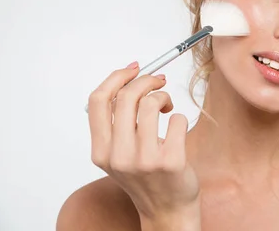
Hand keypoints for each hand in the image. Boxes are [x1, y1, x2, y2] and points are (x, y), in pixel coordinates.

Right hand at [87, 62, 200, 227]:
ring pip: (151, 103)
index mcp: (101, 151)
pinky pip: (177, 119)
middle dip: (146, 80)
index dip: (116, 77)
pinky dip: (179, 117)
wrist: (167, 210)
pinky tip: (177, 131)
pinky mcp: (170, 161)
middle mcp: (118, 156)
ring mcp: (144, 160)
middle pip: (126, 96)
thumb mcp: (119, 153)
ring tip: (167, 108)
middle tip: (159, 82)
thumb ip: (117, 123)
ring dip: (163, 97)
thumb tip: (129, 78)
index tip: (132, 68)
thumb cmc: (146, 176)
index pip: (98, 101)